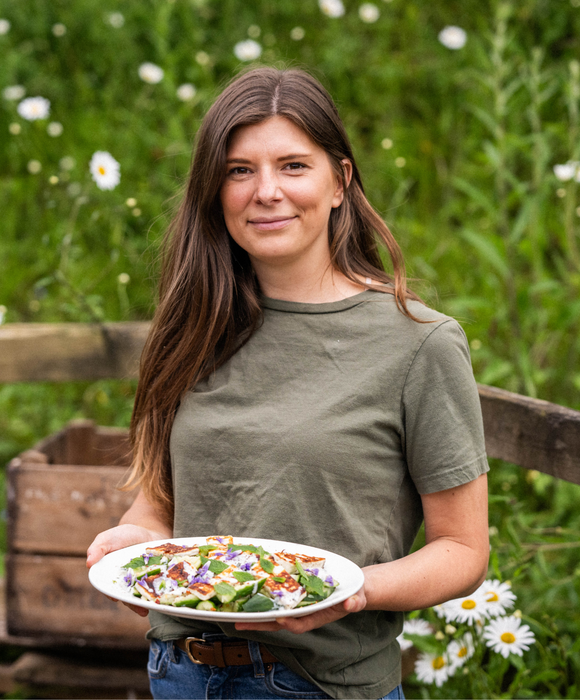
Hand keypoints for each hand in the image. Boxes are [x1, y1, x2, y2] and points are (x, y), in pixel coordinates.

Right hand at [86, 523, 166, 616]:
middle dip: (131, 603)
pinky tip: (161, 597)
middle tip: (139, 608)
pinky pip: (155, 589)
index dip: (112, 593)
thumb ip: (97, 548)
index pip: (108, 588)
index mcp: (109, 577)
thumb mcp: (108, 538)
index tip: (115, 596)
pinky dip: (157, 594)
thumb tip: (89, 563)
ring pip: (140, 596)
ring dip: (144, 602)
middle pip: (126, 596)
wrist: (148, 531)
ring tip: (150, 607)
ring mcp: (140, 583)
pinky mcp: (154, 581)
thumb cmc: (123, 536)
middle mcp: (124, 584)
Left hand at [234, 588, 366, 633]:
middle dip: (260, 623)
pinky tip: (250, 595)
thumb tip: (351, 604)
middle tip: (239, 622)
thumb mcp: (357, 596)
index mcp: (318, 616)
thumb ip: (355, 601)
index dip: (289, 623)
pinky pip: (277, 599)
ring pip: (274, 613)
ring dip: (256, 614)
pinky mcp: (294, 595)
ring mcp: (298, 606)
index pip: (301, 624)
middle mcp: (304, 613)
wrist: (352, 588)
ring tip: (235, 614)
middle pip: (279, 622)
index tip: (279, 619)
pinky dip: (264, 599)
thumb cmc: (354, 594)